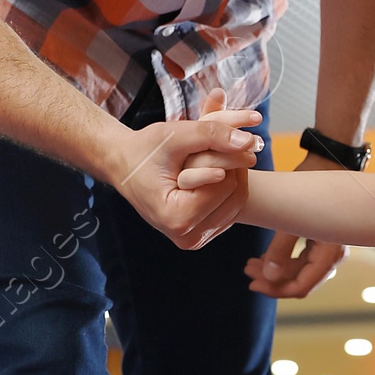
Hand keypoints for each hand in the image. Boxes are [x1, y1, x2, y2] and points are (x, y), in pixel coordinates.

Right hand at [107, 103, 260, 249]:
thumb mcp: (174, 135)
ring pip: (236, 205)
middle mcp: (186, 237)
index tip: (223, 139)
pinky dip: (228, 189)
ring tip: (221, 155)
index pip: (225, 185)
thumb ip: (211, 134)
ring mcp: (193, 240)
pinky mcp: (198, 236)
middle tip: (227, 144)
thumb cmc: (145, 149)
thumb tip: (249, 142)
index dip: (229, 159)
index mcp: (177, 217)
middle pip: (235, 197)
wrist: (125, 166)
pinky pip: (229, 211)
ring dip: (234, 177)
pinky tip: (217, 171)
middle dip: (234, 168)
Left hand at [243, 151, 348, 298]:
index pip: (301, 286)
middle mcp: (334, 255)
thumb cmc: (312, 183)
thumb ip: (280, 250)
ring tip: (250, 264)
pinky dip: (283, 260)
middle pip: (300, 281)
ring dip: (275, 270)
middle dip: (272, 280)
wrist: (330, 158)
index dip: (276, 290)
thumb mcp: (291, 218)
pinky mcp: (323, 239)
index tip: (253, 285)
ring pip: (299, 271)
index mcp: (330, 253)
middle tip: (247, 272)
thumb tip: (270, 277)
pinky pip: (302, 259)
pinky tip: (264, 256)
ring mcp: (329, 247)